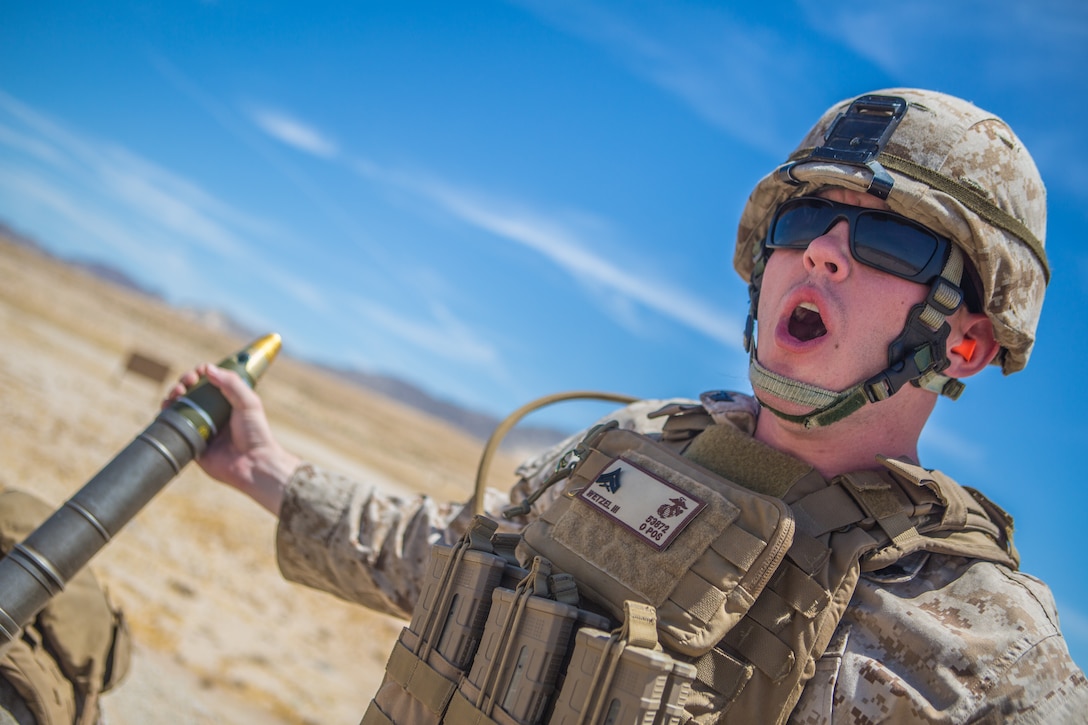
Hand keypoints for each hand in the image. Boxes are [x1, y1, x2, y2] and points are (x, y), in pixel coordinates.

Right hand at [163, 364, 298, 514]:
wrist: (252, 464)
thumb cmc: (256, 433)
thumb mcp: (249, 403)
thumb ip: (232, 384)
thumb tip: (208, 368)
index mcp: (227, 401)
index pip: (209, 381)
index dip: (200, 373)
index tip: (197, 373)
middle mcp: (213, 413)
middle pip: (191, 392)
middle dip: (183, 383)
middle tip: (184, 384)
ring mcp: (202, 427)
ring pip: (180, 407)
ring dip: (172, 397)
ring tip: (173, 395)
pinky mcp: (192, 443)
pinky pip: (175, 428)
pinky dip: (166, 417)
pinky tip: (164, 410)